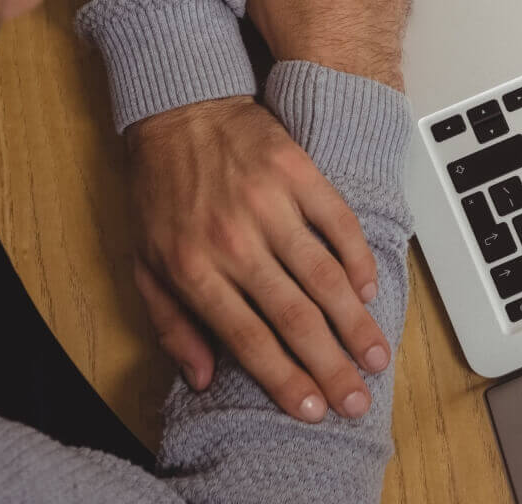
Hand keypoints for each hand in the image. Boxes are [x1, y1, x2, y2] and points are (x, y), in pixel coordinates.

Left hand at [127, 96, 388, 421]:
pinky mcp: (297, 172)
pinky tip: (370, 290)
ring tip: (376, 357)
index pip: (248, 339)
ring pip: (323, 276)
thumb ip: (171, 324)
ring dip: (354, 323)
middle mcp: (234, 241)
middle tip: (356, 400)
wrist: (178, 110)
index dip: (284, 380)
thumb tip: (201, 379)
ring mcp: (269, 205)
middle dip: (330, 366)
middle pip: (293, 317)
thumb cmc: (160, 191)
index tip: (312, 410)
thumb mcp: (145, 263)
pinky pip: (338, 223)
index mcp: (194, 269)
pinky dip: (358, 259)